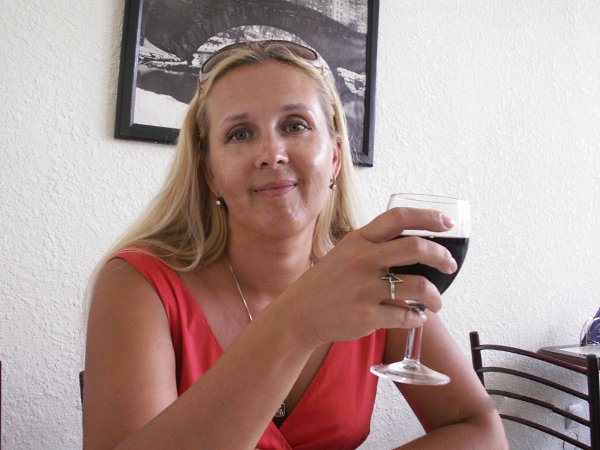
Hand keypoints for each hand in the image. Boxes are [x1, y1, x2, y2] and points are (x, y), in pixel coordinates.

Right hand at [272, 207, 457, 347]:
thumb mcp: (343, 254)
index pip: (398, 217)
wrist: (297, 314)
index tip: (446, 222)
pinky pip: (406, 316)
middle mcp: (363, 260)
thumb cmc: (324, 284)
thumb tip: (410, 249)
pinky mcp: (367, 315)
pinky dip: (417, 319)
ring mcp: (365, 288)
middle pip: (415, 248)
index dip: (427, 217)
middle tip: (450, 265)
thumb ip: (371, 248)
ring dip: (435, 296)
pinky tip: (415, 318)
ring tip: (436, 303)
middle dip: (442, 256)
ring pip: (418, 286)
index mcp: (358, 241)